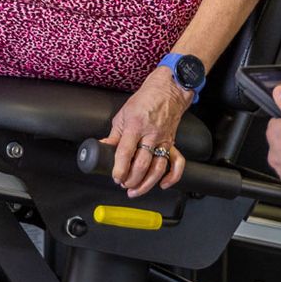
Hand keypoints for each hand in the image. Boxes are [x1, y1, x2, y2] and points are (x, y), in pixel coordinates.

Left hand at [101, 68, 192, 198]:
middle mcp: (151, 134)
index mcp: (135, 125)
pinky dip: (172, 177)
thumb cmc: (145, 100)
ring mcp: (163, 140)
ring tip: (136, 190)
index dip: (120, 168)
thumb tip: (103, 148)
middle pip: (142, 164)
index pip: (126, 152)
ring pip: (158, 168)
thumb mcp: (123, 114)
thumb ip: (114, 134)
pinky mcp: (172, 143)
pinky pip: (177, 163)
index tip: (116, 177)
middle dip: (131, 179)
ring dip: (147, 183)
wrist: (168, 91)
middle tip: (123, 184)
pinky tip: (162, 184)